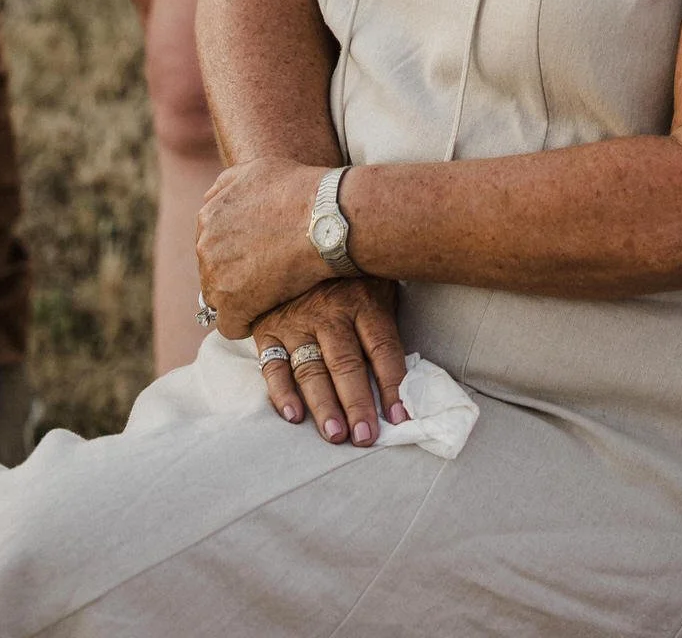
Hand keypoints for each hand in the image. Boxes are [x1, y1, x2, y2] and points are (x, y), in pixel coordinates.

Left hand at [196, 157, 330, 334]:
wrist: (326, 218)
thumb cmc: (300, 191)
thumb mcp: (255, 170)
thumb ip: (225, 185)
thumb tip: (210, 199)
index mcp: (208, 215)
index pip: (213, 244)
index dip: (237, 250)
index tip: (260, 252)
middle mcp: (204, 245)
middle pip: (213, 271)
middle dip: (236, 273)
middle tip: (269, 271)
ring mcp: (215, 276)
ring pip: (220, 298)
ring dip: (242, 297)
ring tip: (273, 289)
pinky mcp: (232, 305)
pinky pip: (230, 325)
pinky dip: (247, 322)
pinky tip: (268, 310)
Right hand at [252, 275, 406, 446]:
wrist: (296, 245)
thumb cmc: (350, 277)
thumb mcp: (376, 285)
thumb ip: (386, 323)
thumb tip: (413, 375)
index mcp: (363, 300)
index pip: (382, 348)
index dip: (393, 384)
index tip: (400, 417)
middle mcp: (329, 312)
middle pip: (346, 364)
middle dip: (358, 403)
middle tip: (366, 437)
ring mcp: (297, 321)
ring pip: (312, 370)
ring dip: (324, 406)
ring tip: (336, 436)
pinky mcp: (268, 331)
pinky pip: (273, 367)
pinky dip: (282, 393)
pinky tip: (294, 416)